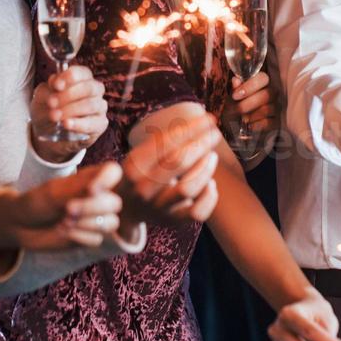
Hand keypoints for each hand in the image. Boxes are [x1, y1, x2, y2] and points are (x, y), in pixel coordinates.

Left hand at [0, 162, 123, 253]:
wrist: (19, 226)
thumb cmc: (36, 202)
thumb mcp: (53, 192)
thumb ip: (77, 189)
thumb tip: (98, 188)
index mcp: (91, 178)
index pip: (114, 172)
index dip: (108, 180)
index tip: (92, 189)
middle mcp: (97, 197)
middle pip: (115, 203)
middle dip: (92, 208)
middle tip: (68, 209)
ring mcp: (95, 218)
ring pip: (111, 223)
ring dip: (87, 224)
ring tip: (64, 222)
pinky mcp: (89, 236)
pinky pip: (97, 239)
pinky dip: (80, 237)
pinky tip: (63, 232)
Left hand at [31, 66, 109, 161]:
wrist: (48, 131)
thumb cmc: (49, 108)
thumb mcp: (42, 97)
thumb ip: (47, 88)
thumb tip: (55, 83)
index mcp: (83, 78)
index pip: (83, 72)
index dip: (70, 77)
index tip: (56, 85)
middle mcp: (94, 90)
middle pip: (89, 87)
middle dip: (68, 95)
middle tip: (51, 103)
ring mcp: (99, 107)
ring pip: (91, 105)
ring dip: (71, 110)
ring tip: (54, 116)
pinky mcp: (100, 124)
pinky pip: (94, 123)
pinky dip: (78, 124)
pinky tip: (66, 124)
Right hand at [124, 107, 222, 224]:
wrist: (126, 210)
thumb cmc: (140, 174)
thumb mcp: (140, 155)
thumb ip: (164, 141)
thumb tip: (199, 124)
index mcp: (134, 166)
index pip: (165, 143)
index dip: (191, 129)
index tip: (208, 119)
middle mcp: (143, 188)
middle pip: (178, 163)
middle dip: (201, 144)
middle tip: (215, 133)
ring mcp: (158, 207)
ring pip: (188, 188)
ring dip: (206, 169)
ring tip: (212, 156)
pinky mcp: (172, 221)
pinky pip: (197, 213)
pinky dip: (209, 197)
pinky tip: (211, 184)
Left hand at [228, 70, 277, 140]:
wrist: (235, 129)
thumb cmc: (235, 110)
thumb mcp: (232, 99)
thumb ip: (235, 89)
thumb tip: (236, 80)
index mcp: (261, 84)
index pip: (262, 78)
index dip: (249, 86)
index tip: (235, 96)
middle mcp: (272, 94)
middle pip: (266, 94)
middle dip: (247, 104)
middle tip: (235, 110)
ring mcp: (276, 108)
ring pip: (267, 109)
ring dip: (251, 115)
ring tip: (242, 119)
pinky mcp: (277, 122)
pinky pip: (269, 122)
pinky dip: (256, 125)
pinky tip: (249, 126)